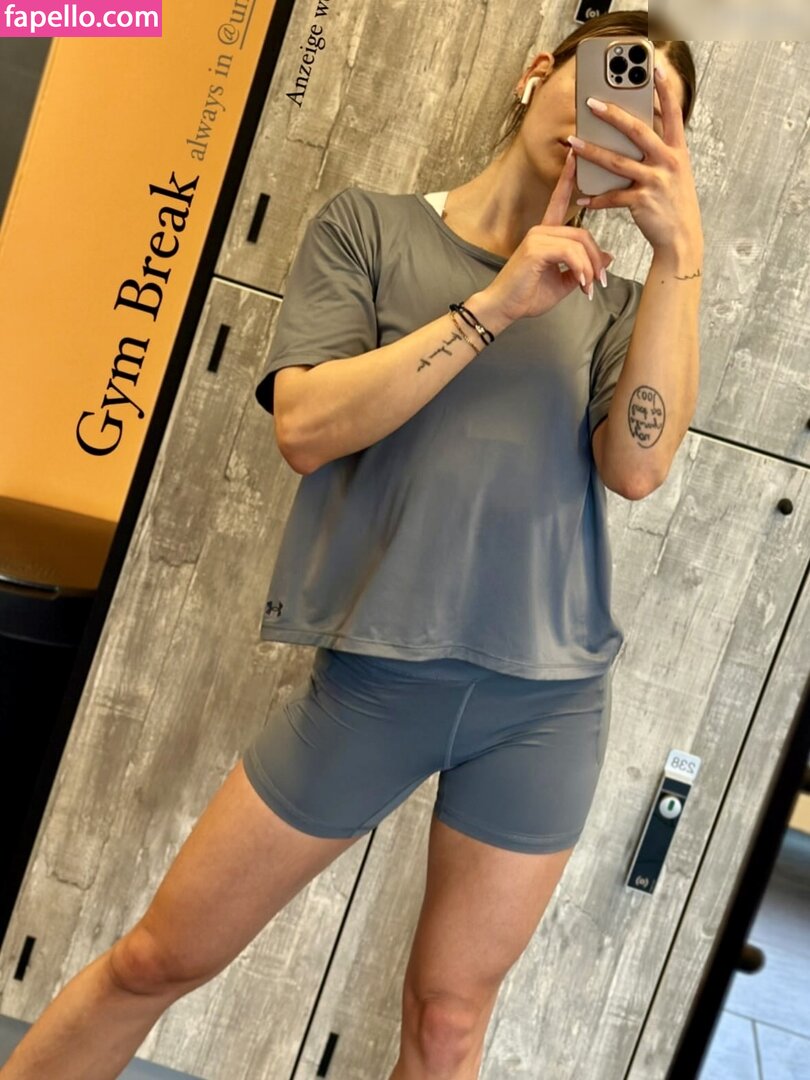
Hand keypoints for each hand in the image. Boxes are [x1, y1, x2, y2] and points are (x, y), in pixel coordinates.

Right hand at [479, 148, 613, 324]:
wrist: (503, 309)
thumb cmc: (527, 296)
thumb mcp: (562, 282)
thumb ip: (583, 268)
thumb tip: (608, 258)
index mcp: (545, 234)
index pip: (558, 200)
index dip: (567, 177)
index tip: (575, 155)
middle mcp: (540, 231)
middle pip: (583, 233)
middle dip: (596, 259)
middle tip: (600, 281)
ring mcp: (536, 237)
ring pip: (578, 243)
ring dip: (590, 268)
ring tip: (589, 288)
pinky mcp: (535, 249)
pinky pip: (570, 253)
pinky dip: (581, 269)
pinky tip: (581, 284)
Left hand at [571, 65, 702, 253]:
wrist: (681, 239)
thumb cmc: (674, 203)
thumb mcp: (675, 172)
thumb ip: (659, 151)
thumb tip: (632, 132)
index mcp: (677, 150)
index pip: (673, 112)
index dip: (664, 88)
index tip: (654, 66)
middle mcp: (668, 161)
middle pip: (637, 130)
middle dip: (612, 114)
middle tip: (590, 102)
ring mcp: (655, 181)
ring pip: (617, 161)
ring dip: (591, 152)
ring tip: (572, 143)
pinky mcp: (642, 202)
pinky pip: (612, 196)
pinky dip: (596, 198)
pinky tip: (582, 198)